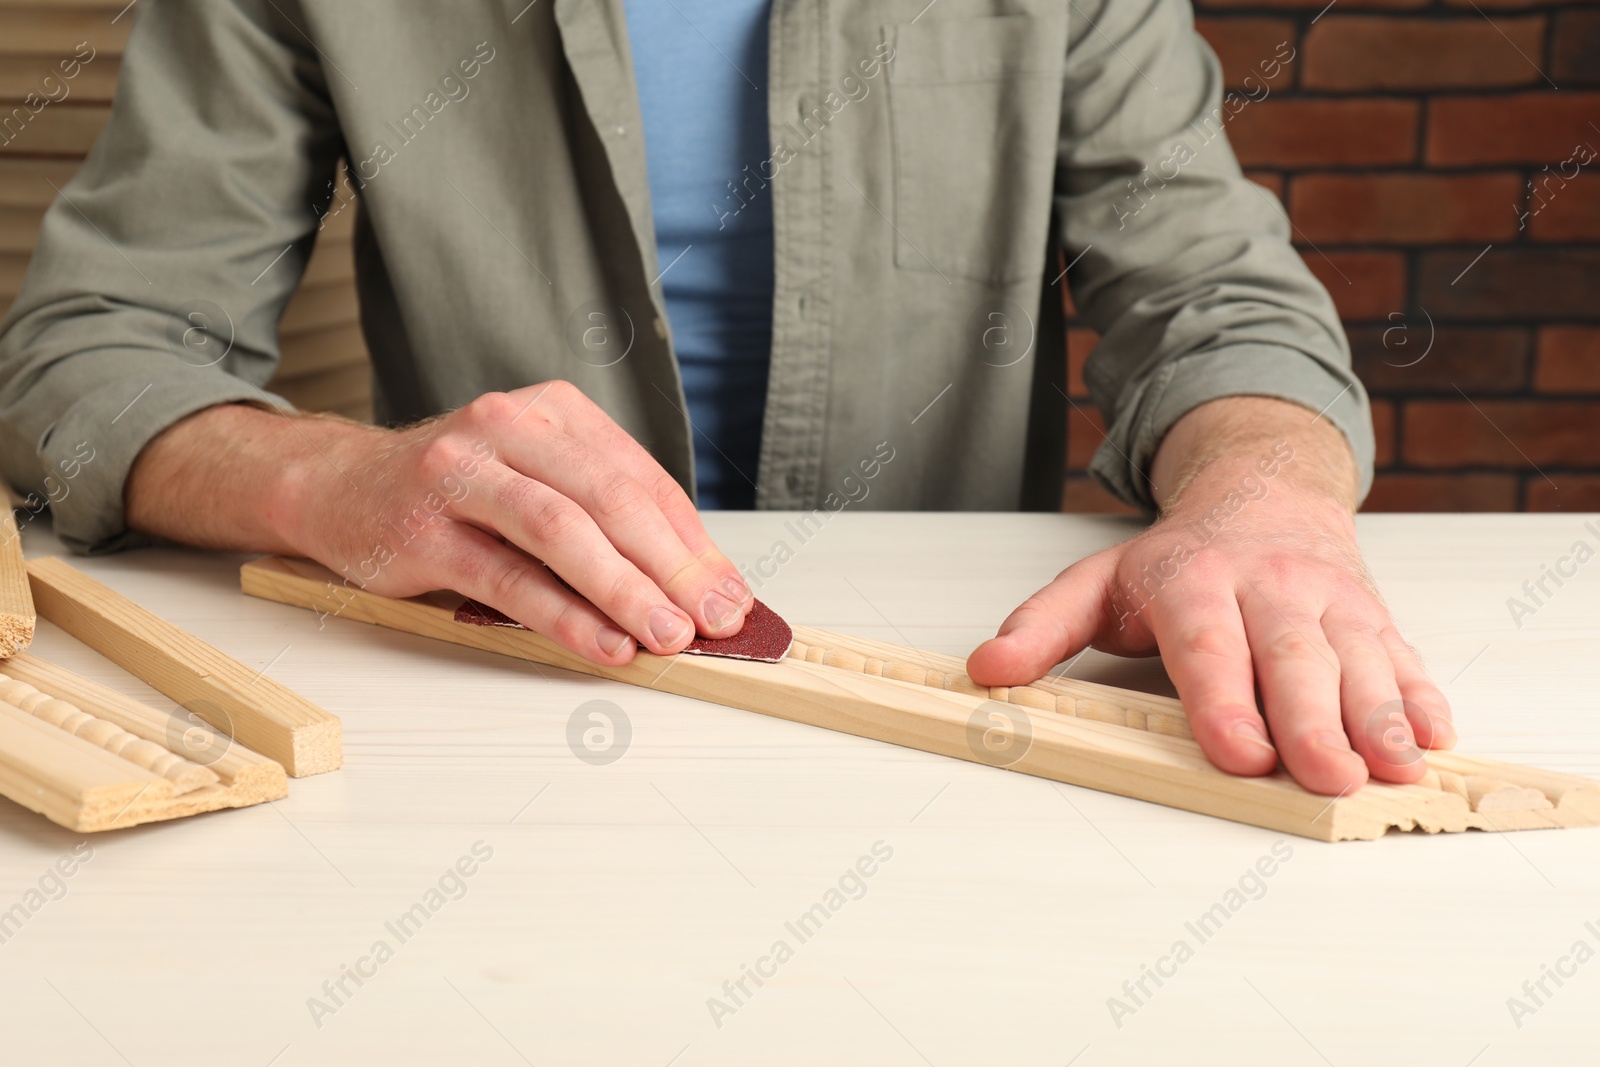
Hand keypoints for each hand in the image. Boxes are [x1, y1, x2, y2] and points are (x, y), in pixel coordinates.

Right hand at [130, 382, 752, 664]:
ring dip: (624, 589)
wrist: (338, 486)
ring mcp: (459, 473)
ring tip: (668, 636)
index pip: (642, 478)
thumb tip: (697, 586)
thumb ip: (606, 519)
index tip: (734, 596)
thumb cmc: (458, 494)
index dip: (695, 542)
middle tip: (716, 618)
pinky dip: (562, 614)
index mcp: (552, 411)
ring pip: (561, 530)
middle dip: (674, 564)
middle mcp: (507, 426)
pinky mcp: (421, 529)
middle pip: (611, 496)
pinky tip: (602, 645)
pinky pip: (506, 577)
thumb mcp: (536, 480)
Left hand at [966, 398, 1454, 794]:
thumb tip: (987, 670)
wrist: (1264, 496)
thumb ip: (1042, 629)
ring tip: (1390, 769)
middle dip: (1311, 720)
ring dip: (1377, 718)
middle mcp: (1268, 590)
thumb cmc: (1179, 560)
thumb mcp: (1097, 583)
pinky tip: (1431, 738)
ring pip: (1358, 661)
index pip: (1208, 646)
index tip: (1237, 751)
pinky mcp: (1375, 620)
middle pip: (1293, 659)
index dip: (1224, 700)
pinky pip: (1402, 658)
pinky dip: (1419, 698)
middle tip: (1324, 776)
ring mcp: (1328, 603)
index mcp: (1194, 583)